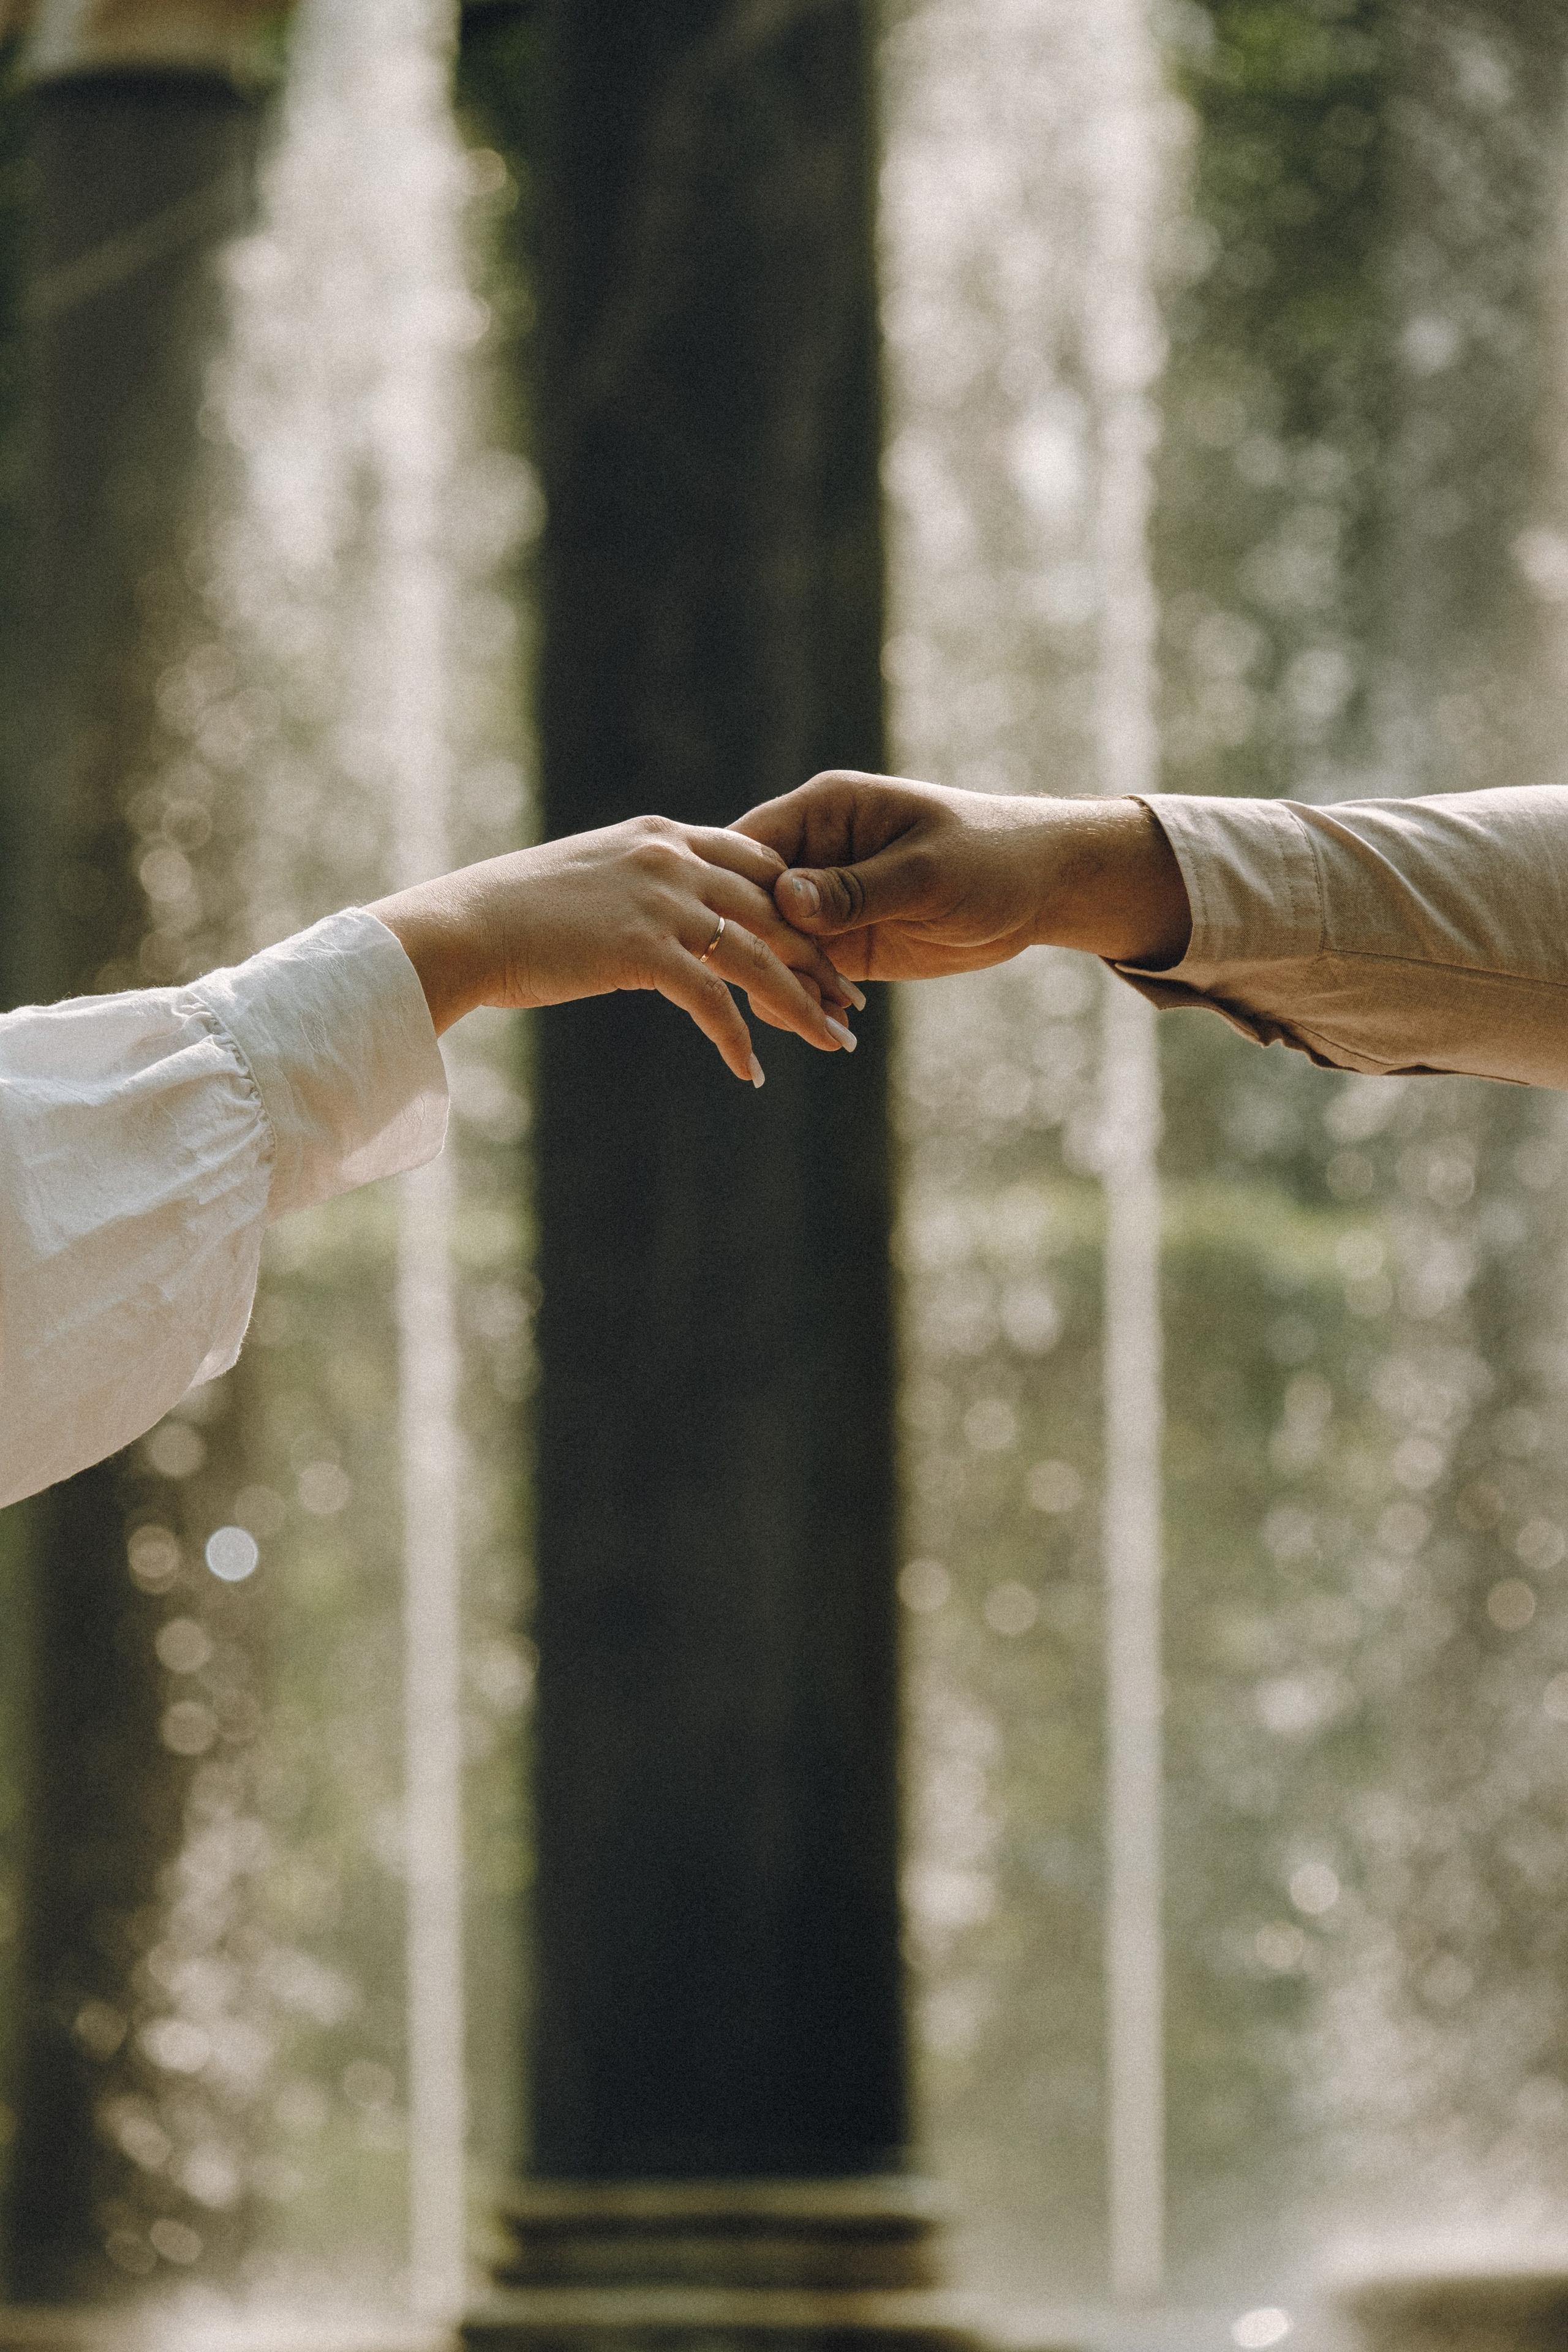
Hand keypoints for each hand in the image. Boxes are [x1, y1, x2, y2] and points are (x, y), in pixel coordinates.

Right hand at [370, 816, 863, 1084]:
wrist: (461, 928)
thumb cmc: (514, 915)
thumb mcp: (592, 881)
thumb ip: (641, 887)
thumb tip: (667, 917)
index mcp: (664, 838)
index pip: (762, 864)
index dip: (804, 908)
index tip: (830, 947)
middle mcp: (671, 860)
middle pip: (776, 912)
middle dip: (822, 962)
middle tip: (853, 1006)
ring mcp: (659, 901)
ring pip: (759, 957)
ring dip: (802, 1006)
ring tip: (833, 1043)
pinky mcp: (640, 949)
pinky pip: (711, 1001)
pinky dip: (736, 1039)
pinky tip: (750, 1072)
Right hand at [732, 770, 1191, 980]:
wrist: (1042, 887)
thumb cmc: (991, 856)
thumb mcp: (926, 872)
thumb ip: (855, 889)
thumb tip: (785, 901)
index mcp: (823, 812)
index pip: (749, 849)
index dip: (729, 894)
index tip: (727, 938)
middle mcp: (813, 855)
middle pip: (750, 905)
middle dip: (752, 951)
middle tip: (768, 995)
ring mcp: (826, 903)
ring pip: (774, 947)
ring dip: (782, 986)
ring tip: (805, 1021)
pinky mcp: (845, 945)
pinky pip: (808, 976)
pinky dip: (809, 1003)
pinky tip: (826, 1027)